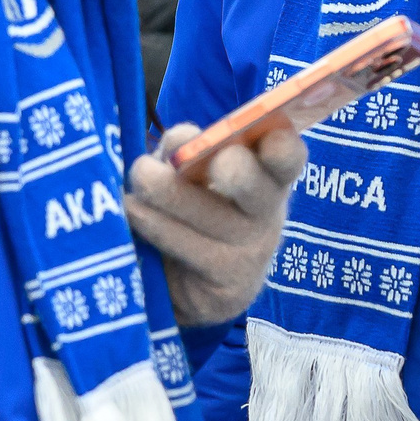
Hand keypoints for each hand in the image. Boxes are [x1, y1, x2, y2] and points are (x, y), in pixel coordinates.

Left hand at [125, 125, 306, 325]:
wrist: (188, 284)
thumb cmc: (192, 209)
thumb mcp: (191, 172)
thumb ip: (188, 150)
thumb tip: (180, 140)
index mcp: (268, 173)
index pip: (287, 157)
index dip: (280, 145)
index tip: (262, 136)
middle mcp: (267, 210)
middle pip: (256, 185)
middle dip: (231, 168)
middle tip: (194, 157)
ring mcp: (251, 250)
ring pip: (207, 213)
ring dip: (164, 190)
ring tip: (140, 174)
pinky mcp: (228, 283)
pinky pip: (184, 246)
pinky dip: (152, 223)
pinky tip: (132, 209)